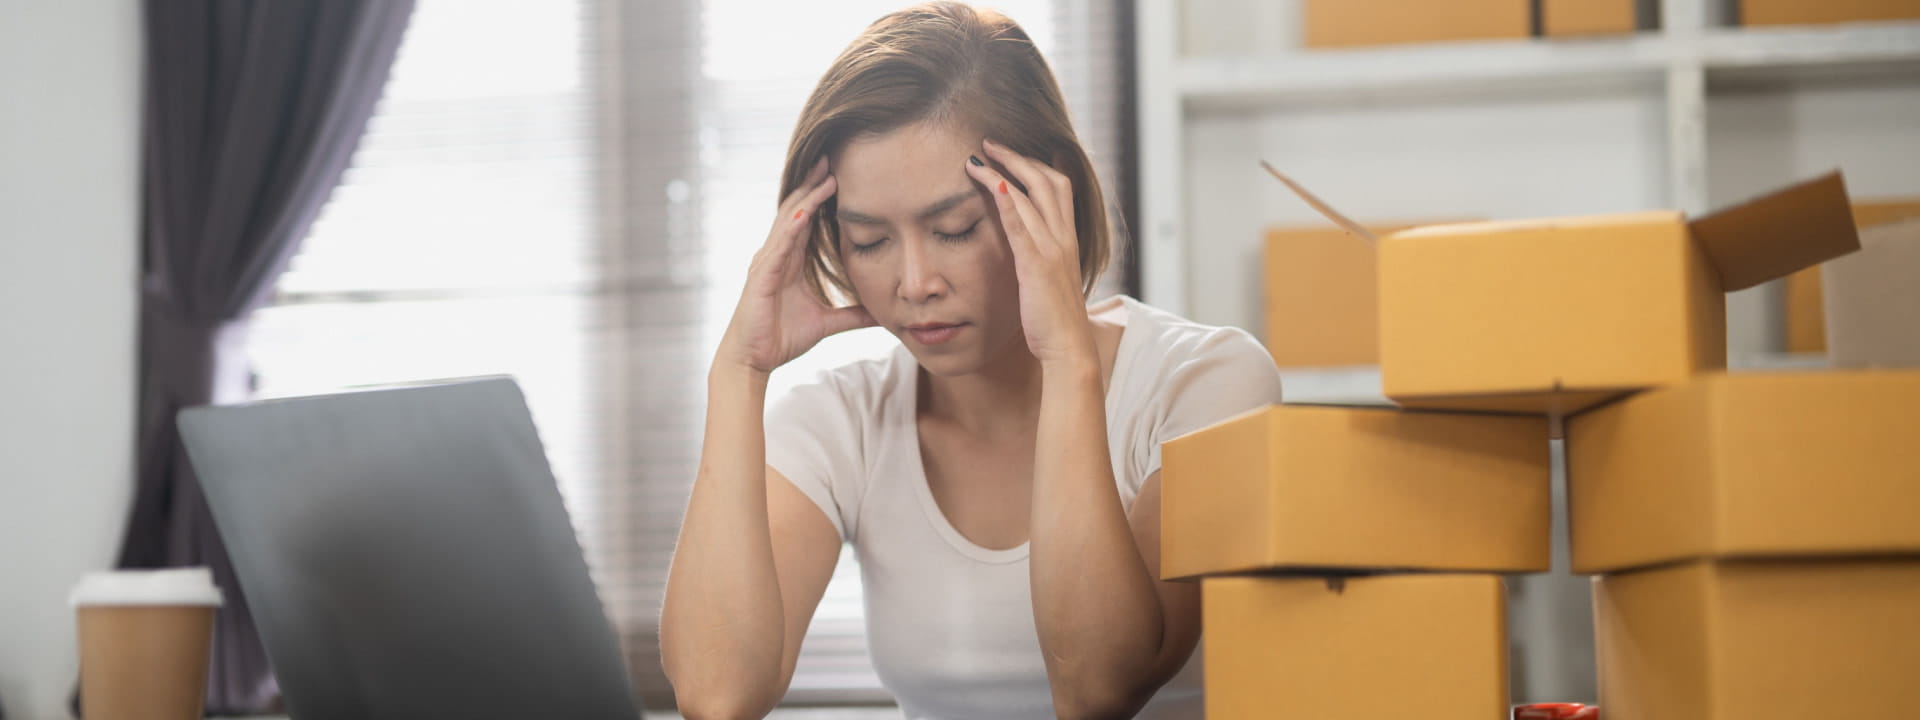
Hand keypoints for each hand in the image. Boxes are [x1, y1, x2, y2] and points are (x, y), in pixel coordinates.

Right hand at [716, 157, 877, 375]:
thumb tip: (882, 315)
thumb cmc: (780, 337)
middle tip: (831, 157)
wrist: (752, 360)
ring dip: (807, 197)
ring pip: (788, 221)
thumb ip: (853, 315)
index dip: (820, 196)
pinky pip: (778, 247)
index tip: (840, 173)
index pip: (807, 219)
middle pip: (796, 210)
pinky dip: (792, 228)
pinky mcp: (761, 277)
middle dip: (813, 184)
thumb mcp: (827, 323)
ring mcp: (766, 263)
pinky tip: (806, 212)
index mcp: (790, 261)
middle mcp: (776, 255)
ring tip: (824, 174)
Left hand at [964, 139, 1096, 371]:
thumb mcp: (1050, 282)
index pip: (1058, 187)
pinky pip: (1021, 224)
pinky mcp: (1036, 265)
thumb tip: (1025, 250)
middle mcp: (1064, 238)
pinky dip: (1005, 200)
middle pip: (1046, 180)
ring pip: (1031, 195)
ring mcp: (1052, 249)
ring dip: (1003, 169)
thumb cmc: (1055, 321)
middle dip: (1017, 157)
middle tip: (989, 143)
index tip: (1011, 153)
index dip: (1037, 164)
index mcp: (1067, 240)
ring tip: (977, 156)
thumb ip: (1040, 260)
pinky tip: (989, 182)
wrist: (1068, 348)